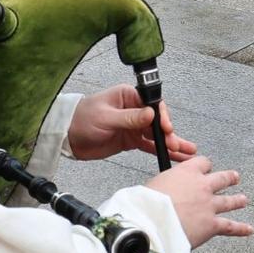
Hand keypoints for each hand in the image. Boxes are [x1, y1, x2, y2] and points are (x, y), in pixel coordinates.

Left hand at [67, 84, 198, 162]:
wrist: (66, 136)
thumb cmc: (81, 119)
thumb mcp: (105, 118)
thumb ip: (129, 118)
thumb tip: (150, 114)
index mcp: (128, 96)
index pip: (152, 104)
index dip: (162, 117)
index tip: (166, 128)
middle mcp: (133, 109)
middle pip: (158, 121)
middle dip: (169, 134)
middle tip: (176, 145)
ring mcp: (133, 126)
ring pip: (156, 135)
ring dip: (171, 143)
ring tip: (186, 153)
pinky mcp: (130, 140)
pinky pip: (149, 145)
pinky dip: (160, 150)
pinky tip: (174, 156)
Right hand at [145, 156, 252, 247]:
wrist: (152, 223)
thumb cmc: (148, 204)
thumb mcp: (153, 184)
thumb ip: (165, 185)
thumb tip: (162, 191)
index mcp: (187, 172)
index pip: (202, 163)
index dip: (204, 166)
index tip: (205, 167)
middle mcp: (202, 186)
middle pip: (221, 179)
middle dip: (229, 178)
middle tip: (234, 177)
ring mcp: (209, 205)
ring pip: (228, 201)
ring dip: (237, 200)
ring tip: (243, 199)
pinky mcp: (212, 225)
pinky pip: (230, 227)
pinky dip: (241, 229)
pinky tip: (248, 229)